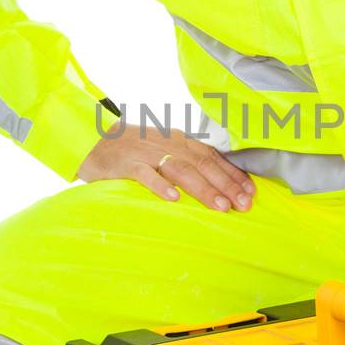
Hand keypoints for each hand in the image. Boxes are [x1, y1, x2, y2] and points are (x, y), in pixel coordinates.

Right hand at [77, 120, 255, 211]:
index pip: (213, 157)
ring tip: (220, 206)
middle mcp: (169, 144)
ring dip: (203, 189)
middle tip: (244, 204)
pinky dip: (160, 186)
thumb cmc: (133, 148)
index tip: (252, 192)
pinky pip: (145, 174)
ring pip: (181, 170)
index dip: (234, 174)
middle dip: (226, 185)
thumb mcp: (165, 148)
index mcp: (180, 141)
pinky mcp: (126, 164)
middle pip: (203, 164)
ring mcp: (148, 153)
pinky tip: (173, 199)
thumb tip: (218, 182)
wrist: (93, 138)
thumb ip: (188, 160)